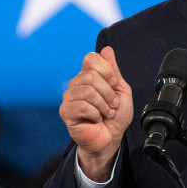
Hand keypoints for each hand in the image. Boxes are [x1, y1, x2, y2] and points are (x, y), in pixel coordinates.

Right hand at [60, 46, 133, 180]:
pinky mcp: (66, 111)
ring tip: (105, 113)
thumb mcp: (121, 90)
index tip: (114, 84)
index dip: (106, 70)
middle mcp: (76, 83)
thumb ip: (113, 71)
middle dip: (108, 92)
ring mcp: (69, 97)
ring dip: (103, 105)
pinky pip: (81, 105)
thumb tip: (107, 49)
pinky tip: (95, 119)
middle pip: (90, 75)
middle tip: (112, 104)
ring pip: (87, 91)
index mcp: (89, 76)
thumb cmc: (116, 116)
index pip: (91, 58)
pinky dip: (95, 114)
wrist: (111, 138)